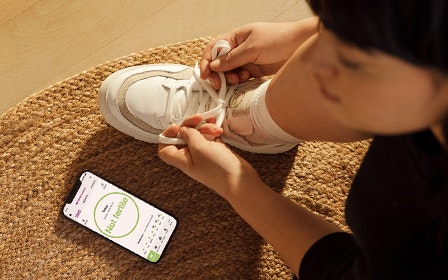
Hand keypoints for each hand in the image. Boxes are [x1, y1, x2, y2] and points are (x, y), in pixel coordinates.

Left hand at [158, 115, 260, 197]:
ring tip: (215, 130)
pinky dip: (212, 130)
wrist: (239, 180)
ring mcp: (202, 154)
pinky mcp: (214, 150)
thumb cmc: (218, 170)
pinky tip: (218, 129)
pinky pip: (208, 136)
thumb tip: (184, 129)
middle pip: (182, 136)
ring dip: (204, 128)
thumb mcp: (199, 147)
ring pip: (197, 134)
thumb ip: (188, 134)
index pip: (164, 148)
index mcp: (181, 159)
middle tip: (198, 119)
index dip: (167, 136)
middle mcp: (190, 156)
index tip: (176, 127)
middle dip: (190, 125)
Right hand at [200, 18, 317, 88]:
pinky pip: (240, 79)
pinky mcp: (254, 71)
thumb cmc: (278, 39)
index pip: (214, 49)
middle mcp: (238, 49)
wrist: (300, 45)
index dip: (206, 61)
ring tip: (237, 79)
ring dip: (229, 79)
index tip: (205, 74)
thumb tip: (213, 66)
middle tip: (220, 84)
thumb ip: (232, 58)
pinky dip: (239, 82)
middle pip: (219, 63)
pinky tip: (244, 80)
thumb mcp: (253, 48)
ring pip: (229, 73)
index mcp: (235, 37)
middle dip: (217, 74)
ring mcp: (246, 60)